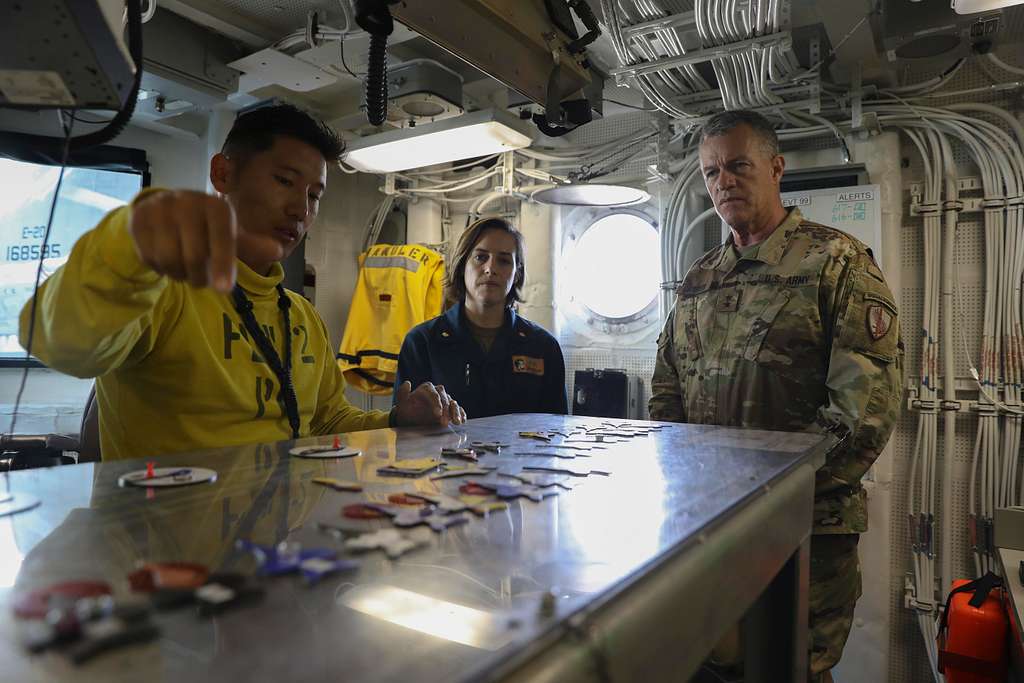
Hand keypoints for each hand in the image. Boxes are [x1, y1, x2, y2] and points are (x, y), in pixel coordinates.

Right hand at [129, 190, 282, 291]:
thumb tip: (278, 250)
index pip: (222, 237)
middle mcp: (188, 202)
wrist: (162, 210)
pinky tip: (165, 261)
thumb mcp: (229, 235)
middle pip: (194, 255)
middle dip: (198, 277)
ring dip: (178, 274)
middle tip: (200, 281)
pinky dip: (159, 268)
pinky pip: (149, 256)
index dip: (223, 264)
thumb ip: (250, 244)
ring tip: (183, 270)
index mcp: (216, 206)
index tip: (223, 290)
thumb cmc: (204, 227)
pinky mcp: (138, 219)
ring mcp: (160, 209)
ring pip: (169, 258)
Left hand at [392, 381, 466, 426]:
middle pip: (445, 398)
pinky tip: (462, 421)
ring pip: (453, 403)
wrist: (410, 421)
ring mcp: (445, 401)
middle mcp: (437, 392)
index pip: (434, 393)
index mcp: (427, 389)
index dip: (437, 403)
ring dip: (456, 412)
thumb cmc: (407, 412)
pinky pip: (459, 410)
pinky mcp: (450, 409)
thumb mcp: (402, 404)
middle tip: (444, 423)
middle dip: (446, 410)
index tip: (437, 414)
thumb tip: (407, 383)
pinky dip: (461, 414)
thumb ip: (402, 393)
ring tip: (457, 422)